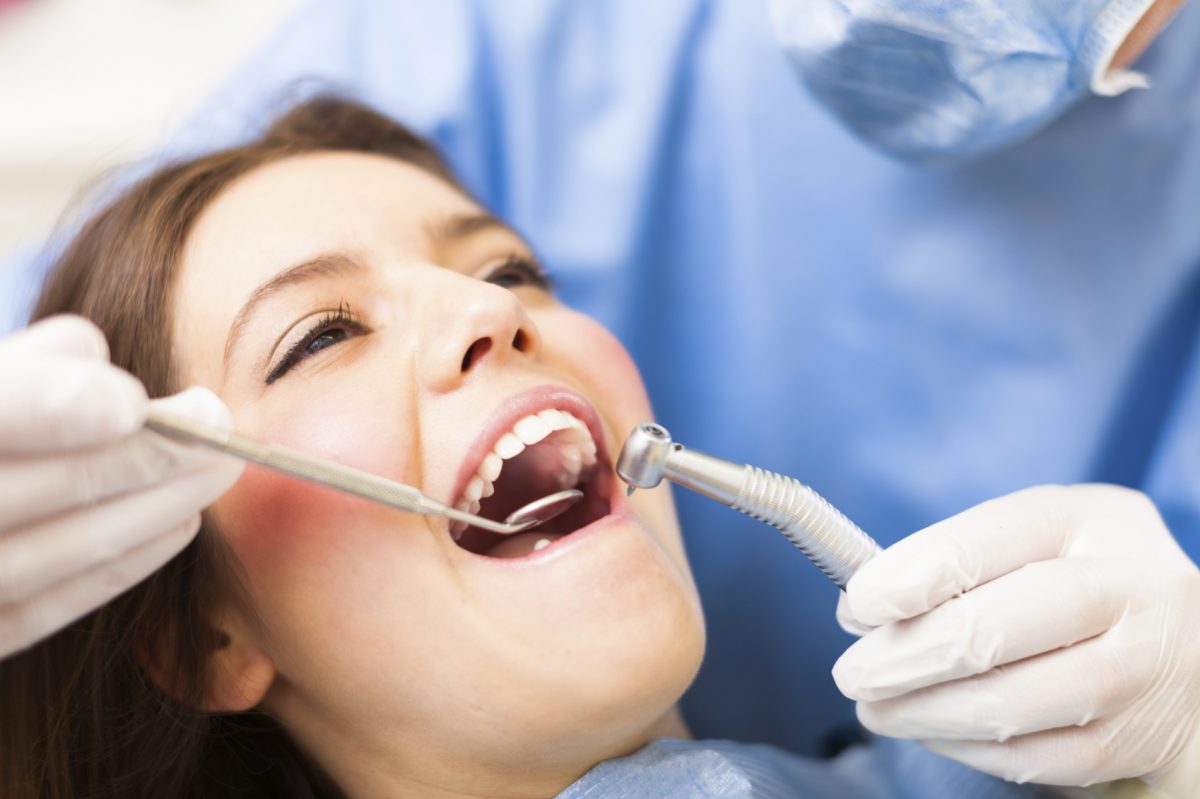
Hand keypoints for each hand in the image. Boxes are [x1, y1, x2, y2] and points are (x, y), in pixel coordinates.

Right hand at [0, 316, 242, 658]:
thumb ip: (14, 372)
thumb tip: (95, 353)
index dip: (49, 408)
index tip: (132, 402)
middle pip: (16, 491)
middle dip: (132, 457)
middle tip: (218, 423)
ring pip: (34, 559)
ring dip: (140, 514)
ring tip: (213, 470)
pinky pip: (28, 615)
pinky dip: (109, 571)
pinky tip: (176, 526)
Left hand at [833, 484, 1199, 795]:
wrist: (1189, 652)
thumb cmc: (1079, 588)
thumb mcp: (1035, 545)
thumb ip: (956, 564)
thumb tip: (863, 609)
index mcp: (1096, 521)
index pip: (997, 536)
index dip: (916, 572)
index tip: (859, 603)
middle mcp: (1135, 588)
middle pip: (998, 626)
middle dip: (906, 656)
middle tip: (852, 673)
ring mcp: (1147, 669)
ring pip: (1011, 703)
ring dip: (923, 712)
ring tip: (876, 709)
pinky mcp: (1141, 740)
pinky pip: (1035, 756)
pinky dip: (966, 748)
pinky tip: (930, 730)